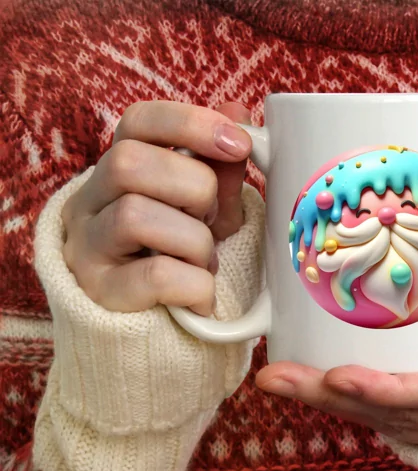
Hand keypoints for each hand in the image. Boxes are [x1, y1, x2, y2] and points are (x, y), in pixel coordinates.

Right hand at [62, 100, 253, 315]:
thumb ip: (221, 164)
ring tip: (204, 261)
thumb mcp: (208, 206)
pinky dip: (195, 284)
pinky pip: (154, 275)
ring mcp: (88, 245)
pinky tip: (202, 294)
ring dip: (194, 242)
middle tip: (211, 220)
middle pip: (129, 162)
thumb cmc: (183, 251)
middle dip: (193, 189)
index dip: (189, 123)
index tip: (239, 144)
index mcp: (122, 165)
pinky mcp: (98, 291)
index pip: (138, 121)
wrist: (158, 322)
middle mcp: (91, 199)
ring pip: (136, 216)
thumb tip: (239, 111)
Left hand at [256, 284, 417, 448]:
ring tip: (281, 380)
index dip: (384, 392)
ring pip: (386, 421)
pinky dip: (354, 409)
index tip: (339, 376)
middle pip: (392, 413)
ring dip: (331, 405)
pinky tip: (318, 392)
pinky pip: (395, 421)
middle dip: (330, 399)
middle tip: (276, 377)